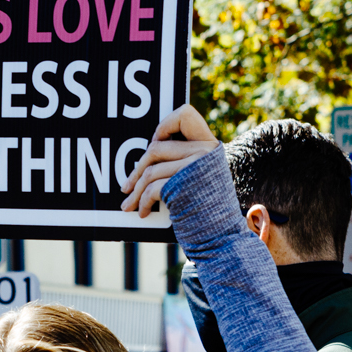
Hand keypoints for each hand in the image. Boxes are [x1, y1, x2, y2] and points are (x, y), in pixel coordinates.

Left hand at [119, 104, 220, 218]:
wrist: (224, 236)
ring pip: (150, 170)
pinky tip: (143, 212)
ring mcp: (194, 168)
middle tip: (127, 186)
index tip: (155, 144)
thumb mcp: (202, 178)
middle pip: (156, 147)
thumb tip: (147, 156)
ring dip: (136, 190)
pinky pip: (152, 188)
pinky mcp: (183, 185)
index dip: (164, 126)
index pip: (185, 114)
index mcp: (209, 146)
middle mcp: (204, 152)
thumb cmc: (208, 210)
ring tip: (129, 204)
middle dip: (137, 170)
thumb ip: (184, 160)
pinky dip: (143, 202)